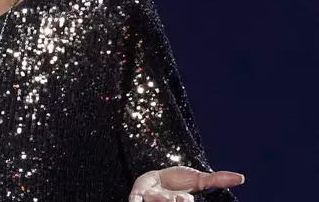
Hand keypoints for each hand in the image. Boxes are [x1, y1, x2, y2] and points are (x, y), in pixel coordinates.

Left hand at [129, 166, 244, 201]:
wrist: (157, 178)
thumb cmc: (180, 181)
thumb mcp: (199, 179)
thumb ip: (217, 179)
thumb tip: (241, 178)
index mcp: (182, 201)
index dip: (184, 200)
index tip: (185, 198)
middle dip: (170, 201)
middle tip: (173, 197)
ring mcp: (152, 200)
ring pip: (154, 200)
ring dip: (155, 197)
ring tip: (153, 194)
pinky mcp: (138, 196)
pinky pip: (135, 200)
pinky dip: (135, 200)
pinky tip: (136, 199)